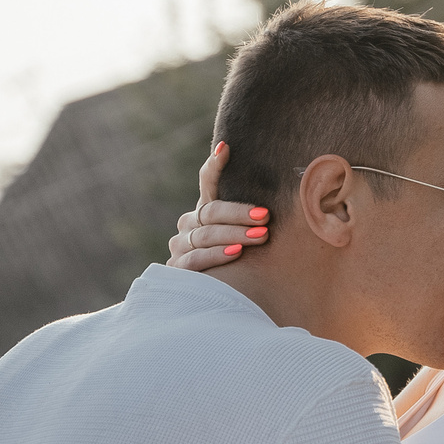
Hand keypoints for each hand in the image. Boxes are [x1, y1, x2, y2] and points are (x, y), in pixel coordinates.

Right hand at [168, 141, 271, 269]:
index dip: (215, 166)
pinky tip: (236, 252)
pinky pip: (195, 259)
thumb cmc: (246, 257)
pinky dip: (215, 255)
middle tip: (265, 216)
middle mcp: (188, 223)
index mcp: (205, 208)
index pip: (207, 181)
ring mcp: (180, 246)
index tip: (227, 149)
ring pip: (204, 235)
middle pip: (210, 212)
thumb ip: (257, 210)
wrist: (227, 295)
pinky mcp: (178, 269)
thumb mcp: (252, 231)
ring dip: (233, 234)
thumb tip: (266, 173)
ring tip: (259, 236)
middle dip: (239, 213)